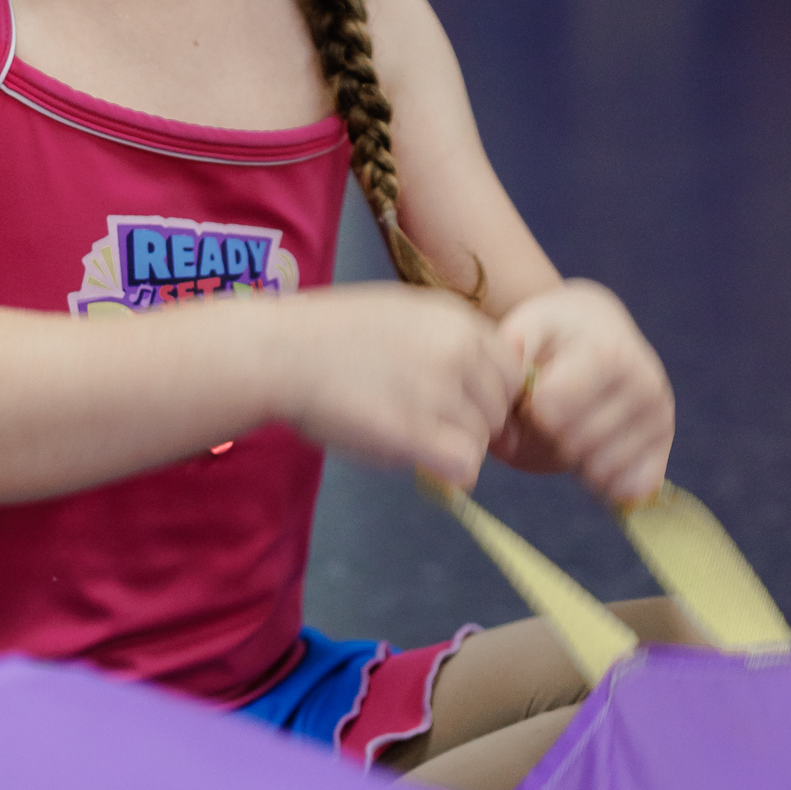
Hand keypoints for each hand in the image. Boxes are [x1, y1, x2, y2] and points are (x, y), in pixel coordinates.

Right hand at [273, 284, 521, 489]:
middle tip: (432, 430)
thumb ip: (442, 343)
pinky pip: (466, 464)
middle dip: (475, 425)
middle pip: (502, 407)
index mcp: (455, 318)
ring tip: (413, 441)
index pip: (511, 368)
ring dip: (456, 448)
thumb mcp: (398, 315)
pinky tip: (425, 465)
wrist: (279, 352)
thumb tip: (468, 385)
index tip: (463, 408)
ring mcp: (439, 389)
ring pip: (483, 439)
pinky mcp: (415, 430)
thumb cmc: (323, 337)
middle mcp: (458, 350)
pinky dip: (453, 473)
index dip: (491, 395)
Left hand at [491, 282, 673, 504]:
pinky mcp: (663, 447)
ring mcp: (659, 418)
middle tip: (553, 412)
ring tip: (573, 425)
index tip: (533, 392)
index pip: (552, 410)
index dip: (530, 409)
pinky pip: (628, 489)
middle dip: (551, 434)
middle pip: (573, 443)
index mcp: (609, 354)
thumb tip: (506, 436)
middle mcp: (645, 385)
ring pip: (600, 471)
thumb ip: (507, 373)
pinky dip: (602, 482)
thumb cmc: (553, 335)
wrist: (597, 327)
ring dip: (574, 458)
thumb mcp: (525, 329)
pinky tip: (591, 456)